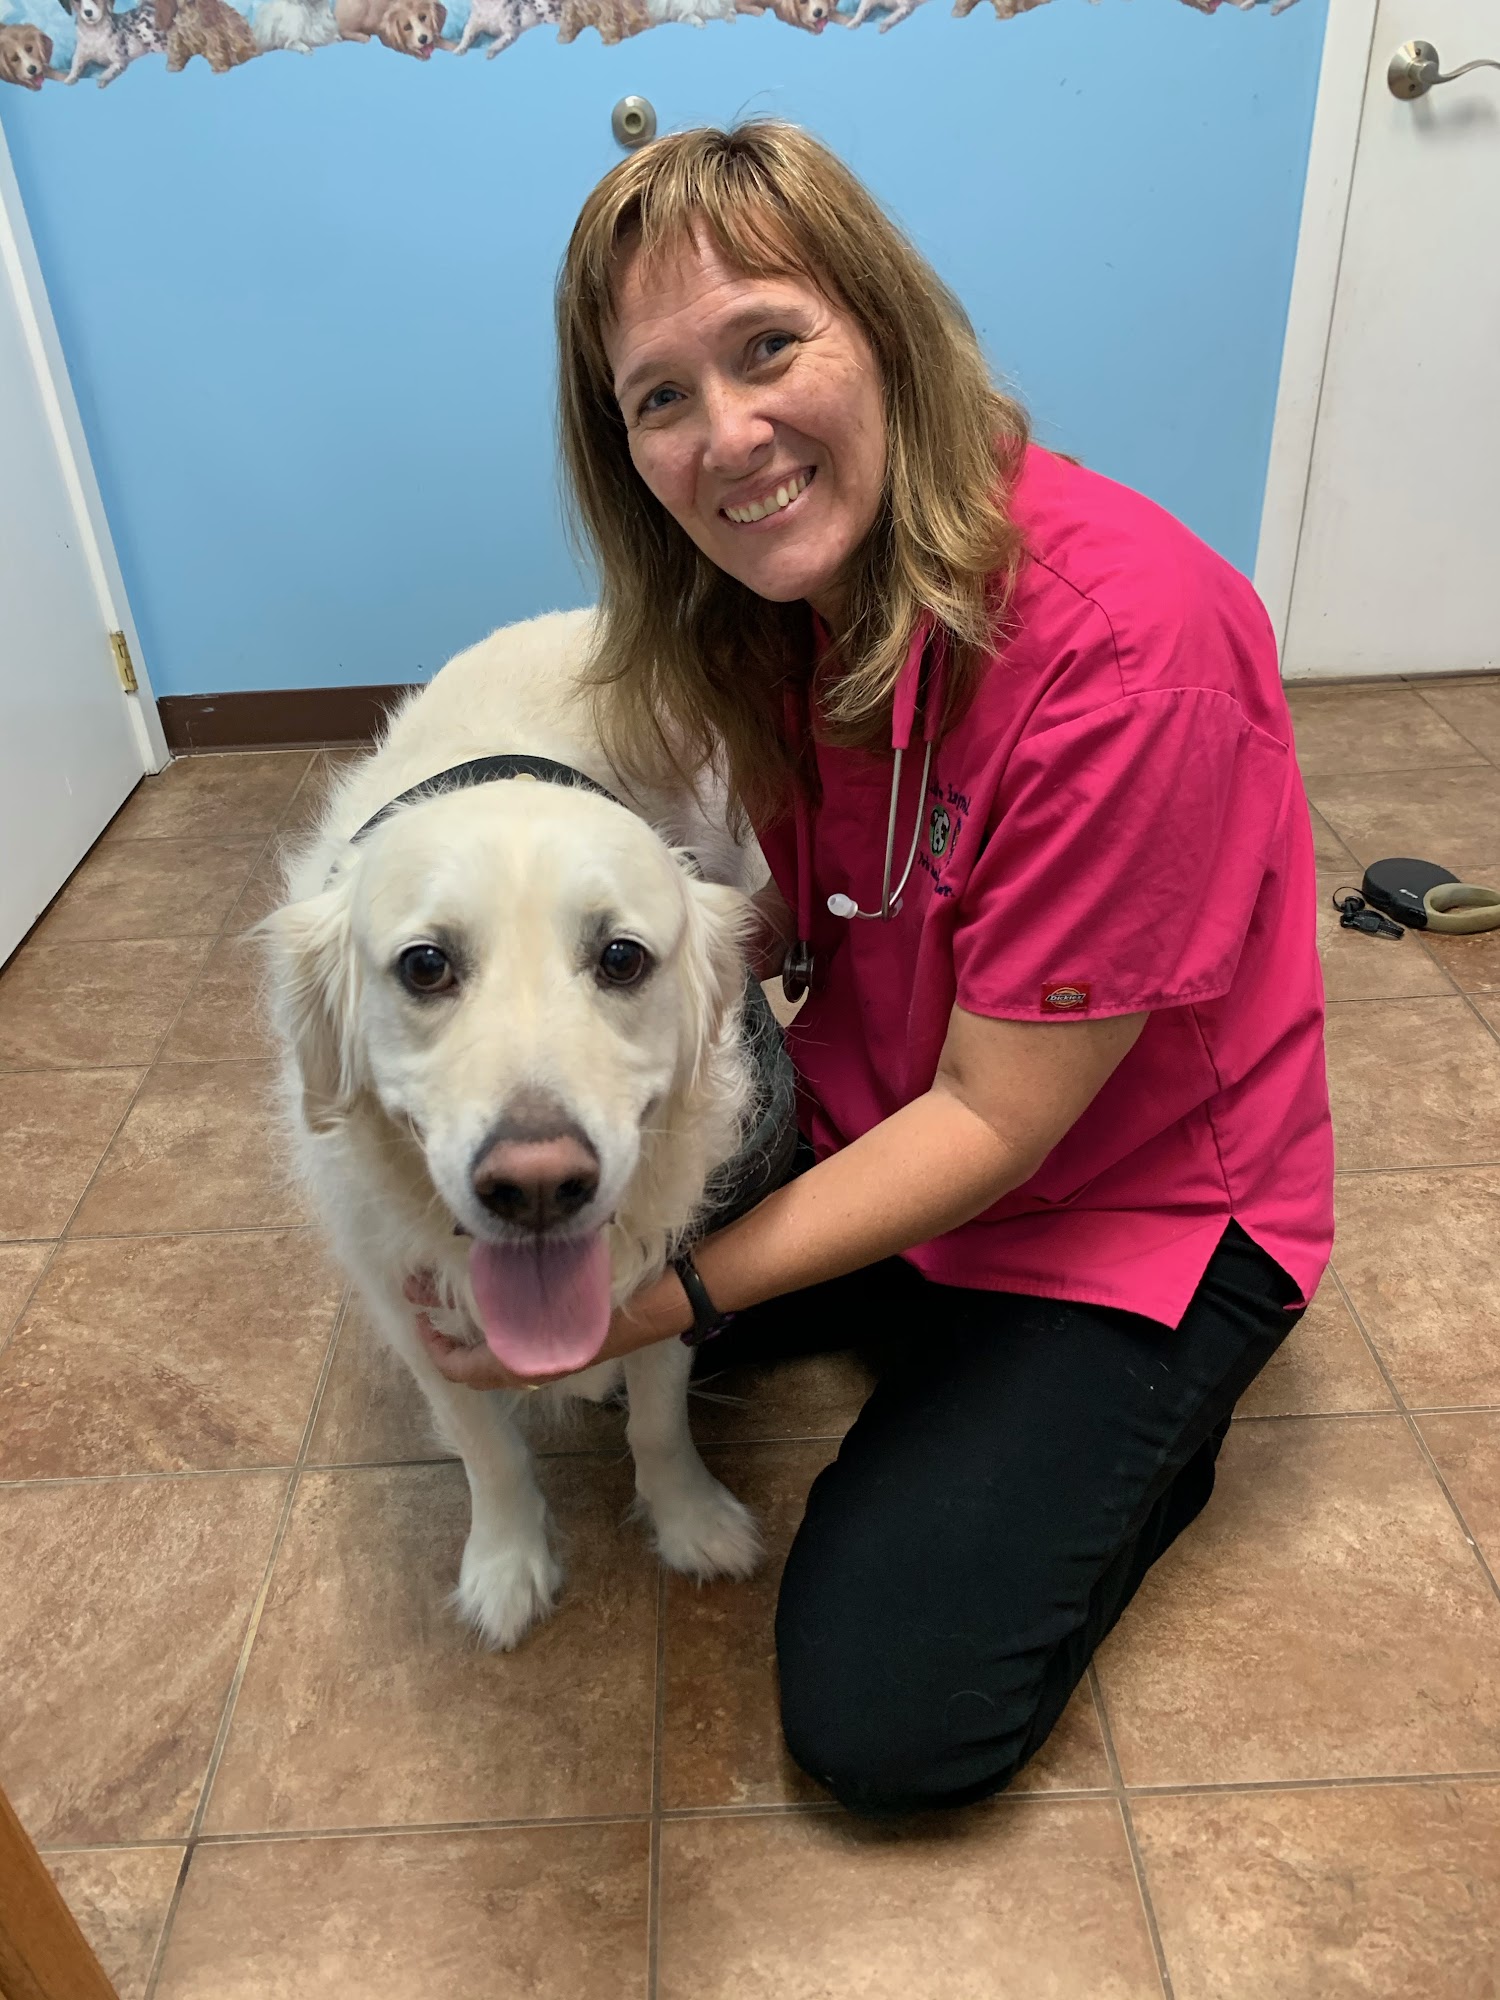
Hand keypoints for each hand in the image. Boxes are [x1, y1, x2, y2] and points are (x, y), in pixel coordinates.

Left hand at [404, 1266, 690, 1391]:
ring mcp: (549, 1365)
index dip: (433, 1347)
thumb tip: (467, 1266)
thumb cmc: (600, 1292)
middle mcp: (530, 1371)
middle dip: (447, 1339)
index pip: (459, 1369)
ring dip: (472, 1338)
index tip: (419, 1316)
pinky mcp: (565, 1354)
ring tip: (458, 1302)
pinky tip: (502, 1304)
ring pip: (495, 1363)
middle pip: (473, 1370)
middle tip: (430, 1304)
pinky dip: (498, 1336)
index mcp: (519, 1363)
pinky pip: (517, 1353)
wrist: (656, 1304)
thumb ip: (507, 1284)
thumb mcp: (545, 1282)